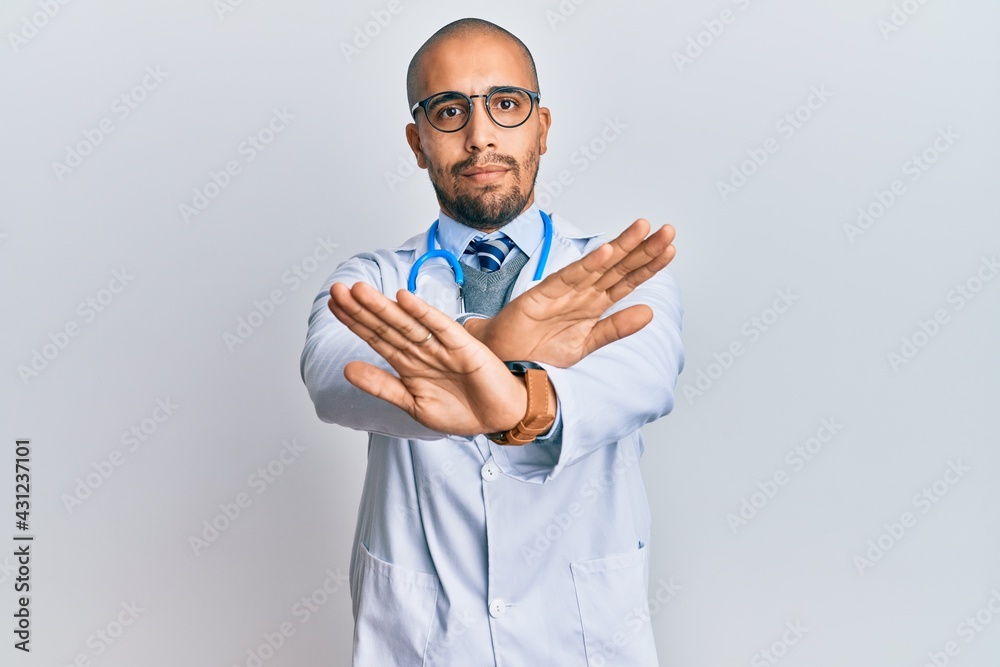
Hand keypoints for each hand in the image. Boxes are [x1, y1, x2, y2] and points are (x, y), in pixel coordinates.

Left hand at [328, 281, 530, 435]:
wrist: (499, 418)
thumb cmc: (461, 411)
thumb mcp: (413, 404)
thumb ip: (381, 386)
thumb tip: (346, 369)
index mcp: (408, 364)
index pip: (376, 337)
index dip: (354, 321)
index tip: (333, 305)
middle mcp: (422, 350)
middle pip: (387, 325)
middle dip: (361, 308)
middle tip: (337, 290)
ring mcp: (442, 346)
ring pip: (407, 323)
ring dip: (384, 307)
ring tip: (360, 291)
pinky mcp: (464, 347)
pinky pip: (440, 327)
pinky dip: (423, 313)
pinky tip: (405, 299)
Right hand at [464, 218, 675, 366]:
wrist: (503, 362)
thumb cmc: (538, 351)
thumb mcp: (585, 344)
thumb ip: (615, 328)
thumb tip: (649, 312)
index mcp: (594, 305)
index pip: (627, 281)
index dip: (648, 266)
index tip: (670, 250)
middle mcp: (582, 293)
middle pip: (618, 268)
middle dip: (643, 249)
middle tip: (668, 231)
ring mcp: (562, 292)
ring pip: (598, 266)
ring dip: (621, 247)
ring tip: (642, 228)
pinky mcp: (542, 295)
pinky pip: (568, 278)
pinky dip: (586, 265)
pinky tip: (605, 252)